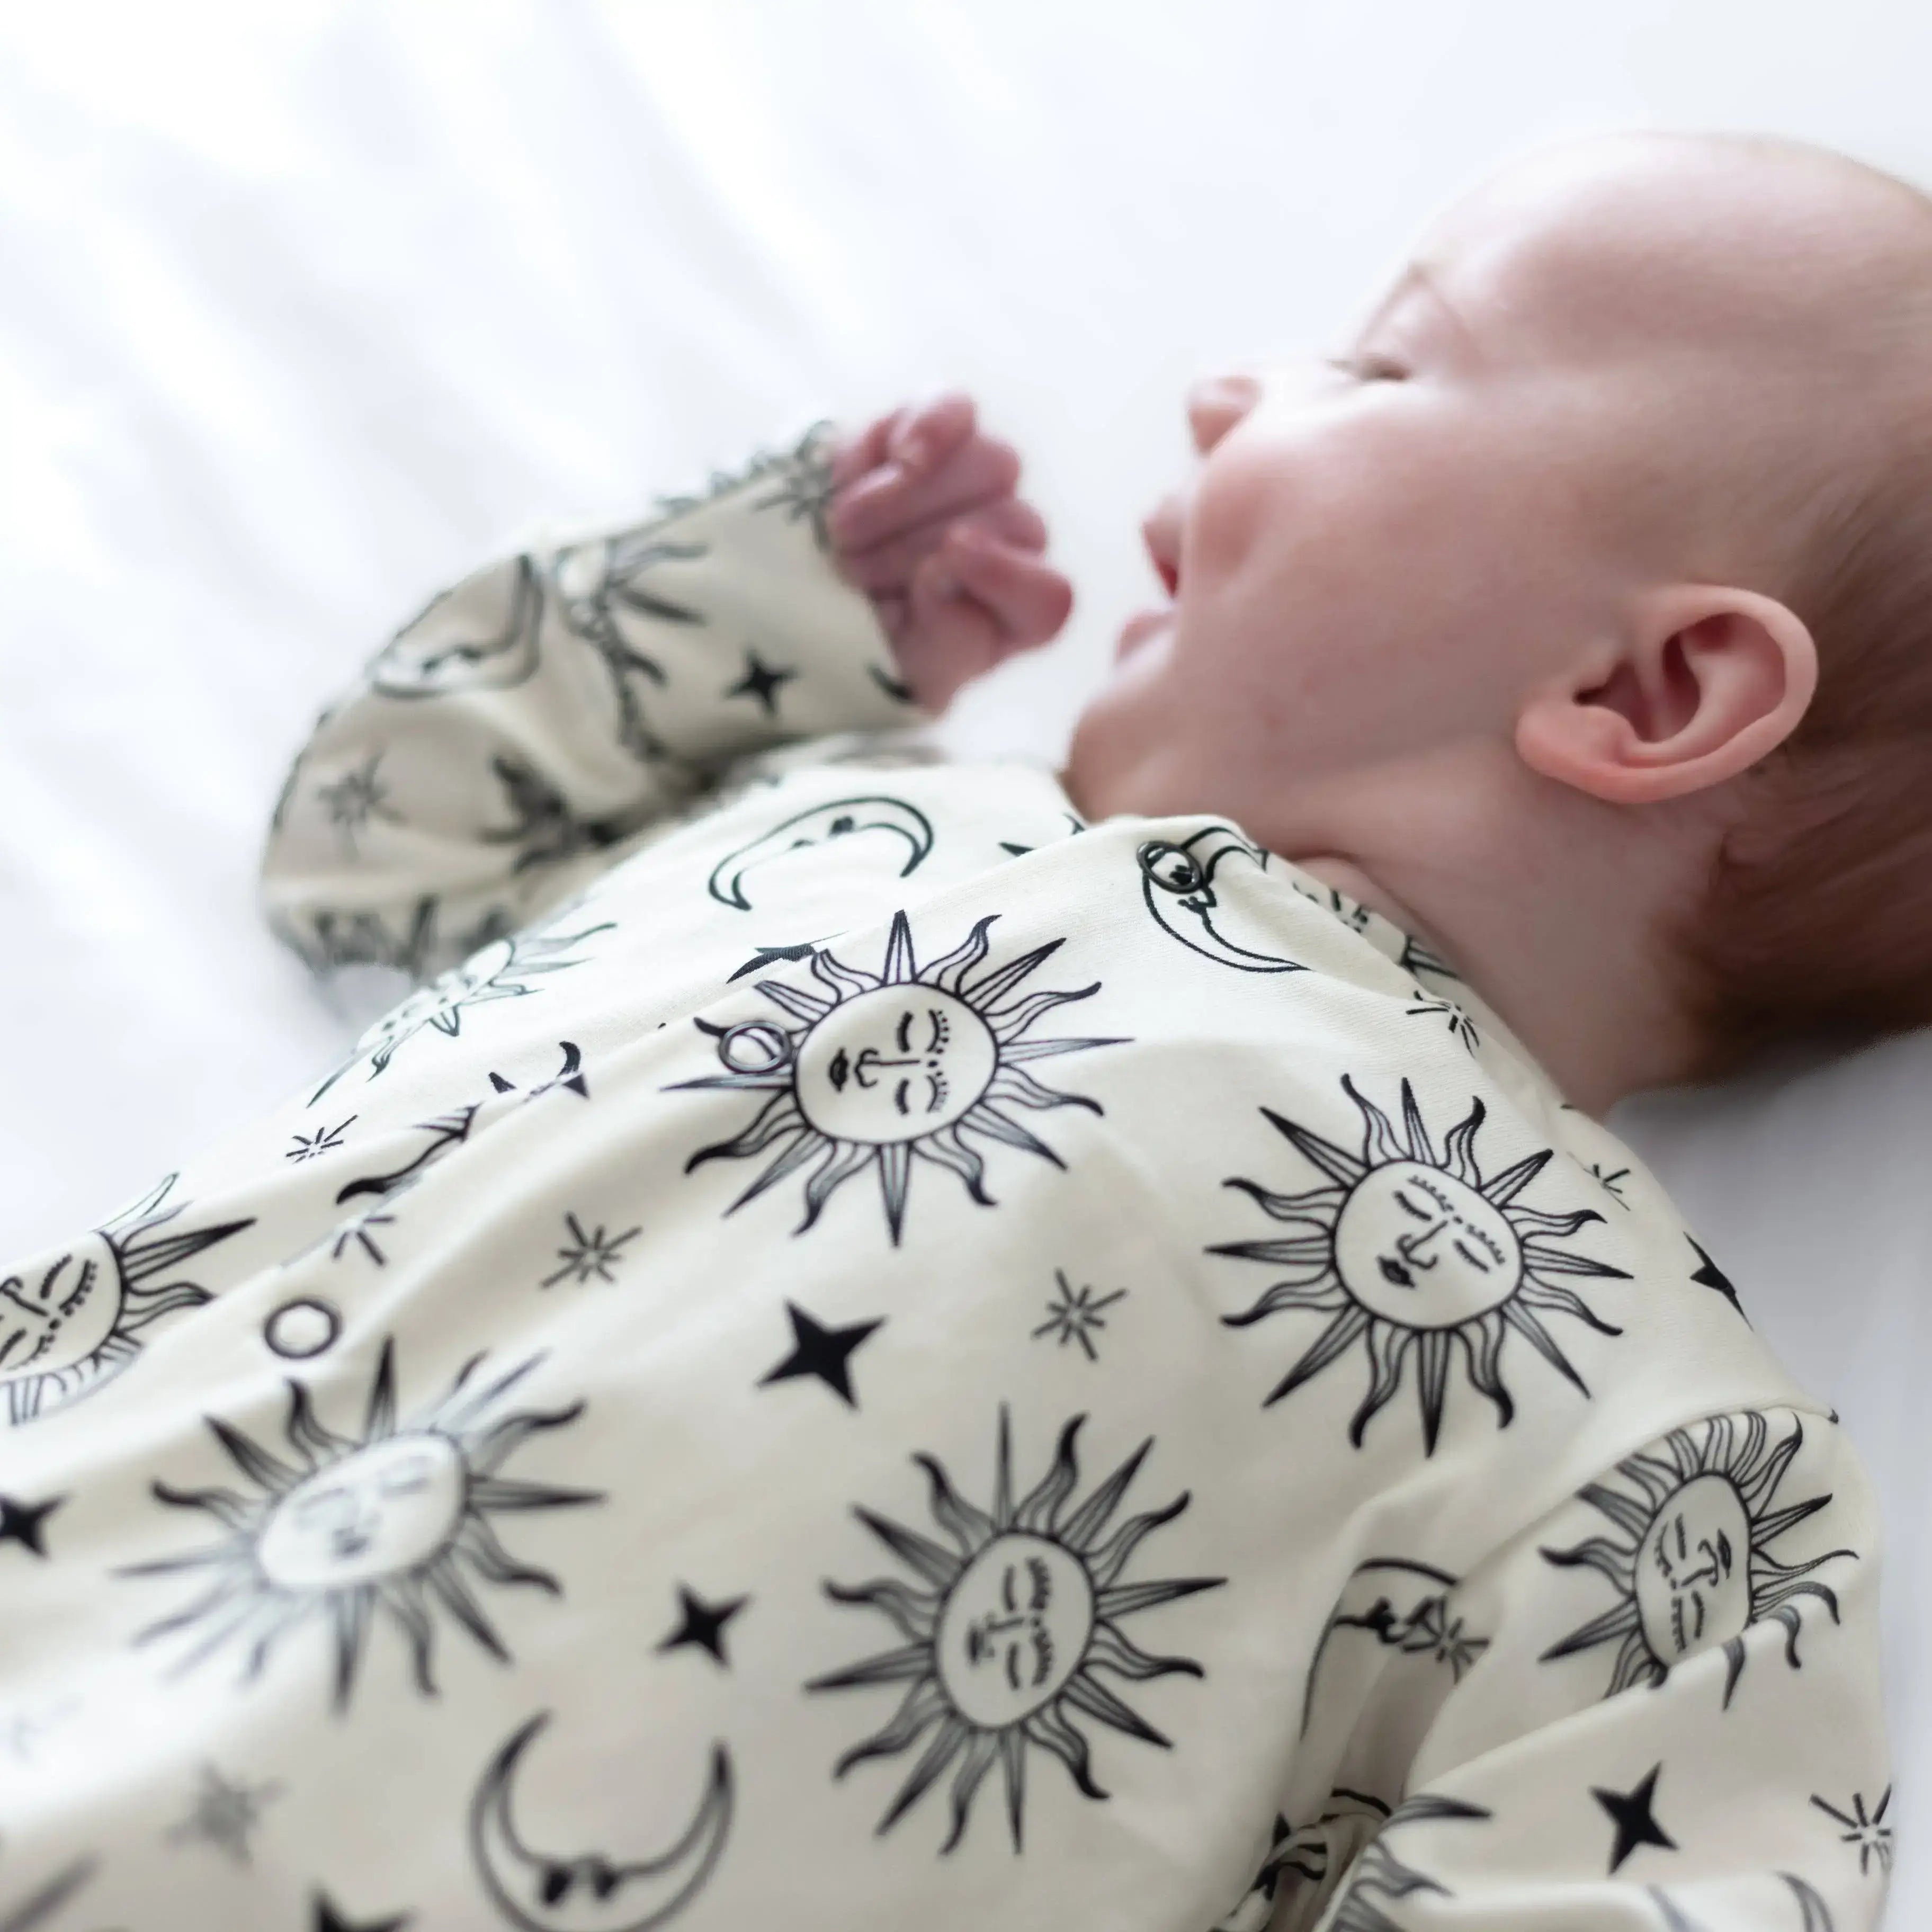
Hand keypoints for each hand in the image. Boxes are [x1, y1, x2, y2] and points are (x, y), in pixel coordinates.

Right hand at [827, 394, 1073, 712]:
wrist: (795, 592)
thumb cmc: (862, 648)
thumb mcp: (902, 677)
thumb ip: (945, 642)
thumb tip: (944, 574)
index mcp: (1017, 616)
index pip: (1049, 597)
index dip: (1002, 580)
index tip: (935, 574)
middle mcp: (1011, 544)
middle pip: (1014, 520)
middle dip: (918, 549)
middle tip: (852, 574)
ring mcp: (981, 481)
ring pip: (992, 463)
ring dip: (906, 499)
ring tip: (844, 530)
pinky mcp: (939, 428)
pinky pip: (956, 409)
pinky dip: (926, 428)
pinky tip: (896, 457)